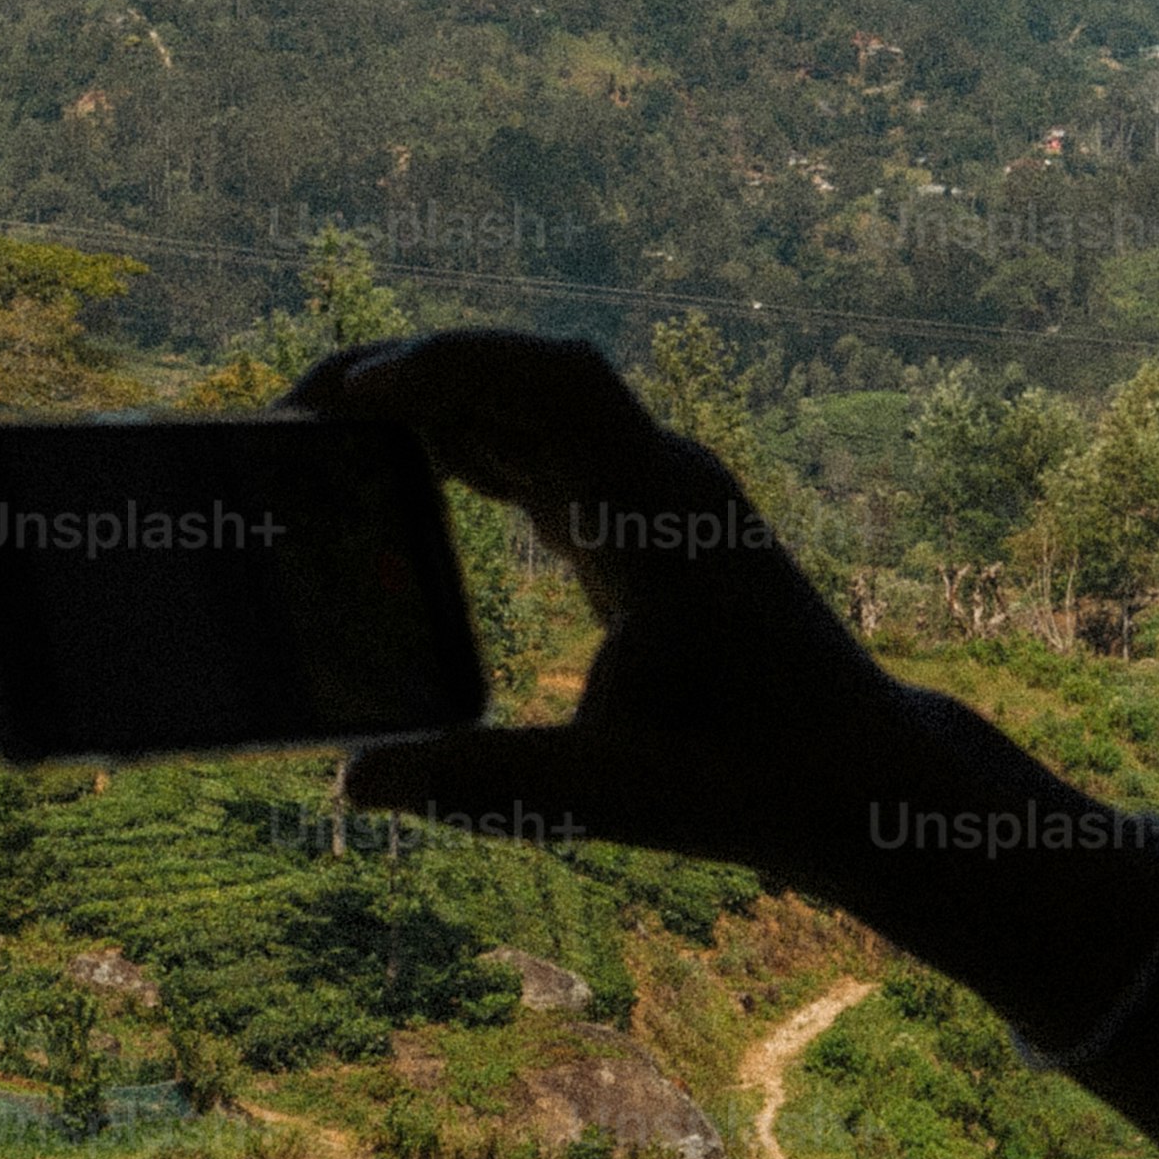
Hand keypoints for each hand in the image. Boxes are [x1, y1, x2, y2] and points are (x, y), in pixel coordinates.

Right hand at [285, 330, 1068, 908]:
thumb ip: (483, 783)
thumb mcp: (615, 794)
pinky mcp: (644, 527)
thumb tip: (353, 783)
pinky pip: (546, 454)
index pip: (557, 385)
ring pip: (532, 410)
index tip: (356, 392)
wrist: (860, 777)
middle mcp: (661, 481)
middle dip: (411, 375)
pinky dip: (471, 449)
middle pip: (526, 376)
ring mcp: (656, 497)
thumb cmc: (755, 783)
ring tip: (326, 435)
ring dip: (435, 407)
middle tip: (297, 409)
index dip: (453, 364)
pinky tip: (408, 478)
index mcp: (660, 515)